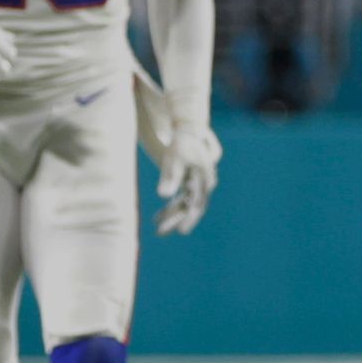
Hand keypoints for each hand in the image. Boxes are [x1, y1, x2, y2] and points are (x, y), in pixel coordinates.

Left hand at [155, 122, 219, 236]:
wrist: (189, 129)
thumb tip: (162, 196)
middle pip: (191, 208)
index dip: (187, 219)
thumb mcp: (173, 160)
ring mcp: (198, 184)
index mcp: (203, 180)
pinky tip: (158, 216)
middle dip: (176, 220)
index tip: (179, 231)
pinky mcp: (191, 182)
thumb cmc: (181, 144)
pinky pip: (182, 199)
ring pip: (185, 205)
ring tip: (157, 227)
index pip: (195, 205)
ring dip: (173, 215)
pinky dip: (171, 207)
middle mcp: (204, 185)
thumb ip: (169, 178)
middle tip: (161, 233)